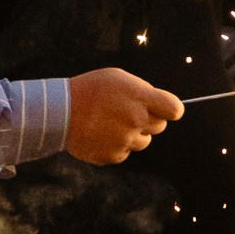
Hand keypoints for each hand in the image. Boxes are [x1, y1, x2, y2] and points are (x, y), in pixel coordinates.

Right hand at [65, 67, 182, 161]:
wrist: (59, 111)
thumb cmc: (90, 89)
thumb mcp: (119, 78)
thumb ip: (143, 91)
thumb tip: (159, 105)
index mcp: (140, 97)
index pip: (175, 109)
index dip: (171, 110)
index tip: (165, 110)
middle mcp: (136, 119)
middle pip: (160, 126)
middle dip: (149, 120)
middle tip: (128, 113)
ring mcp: (125, 139)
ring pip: (143, 142)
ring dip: (133, 135)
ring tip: (111, 124)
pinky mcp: (113, 155)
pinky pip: (125, 153)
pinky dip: (116, 147)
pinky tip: (102, 135)